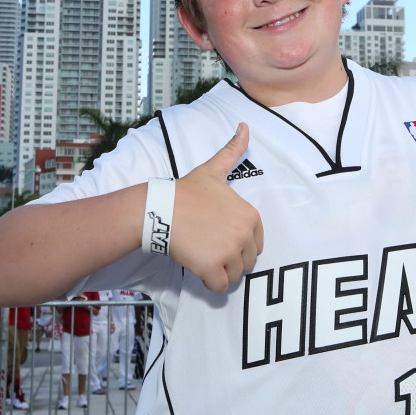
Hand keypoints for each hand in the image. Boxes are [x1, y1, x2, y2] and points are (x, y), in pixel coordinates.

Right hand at [171, 123, 264, 293]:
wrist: (159, 208)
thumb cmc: (186, 192)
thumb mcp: (213, 170)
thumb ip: (232, 151)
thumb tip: (245, 126)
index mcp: (250, 216)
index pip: (256, 245)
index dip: (237, 244)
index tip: (218, 235)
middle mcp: (245, 234)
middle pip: (247, 262)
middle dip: (230, 259)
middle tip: (208, 246)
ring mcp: (230, 252)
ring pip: (234, 276)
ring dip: (220, 272)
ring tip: (202, 255)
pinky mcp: (213, 267)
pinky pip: (221, 287)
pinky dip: (210, 284)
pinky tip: (198, 268)